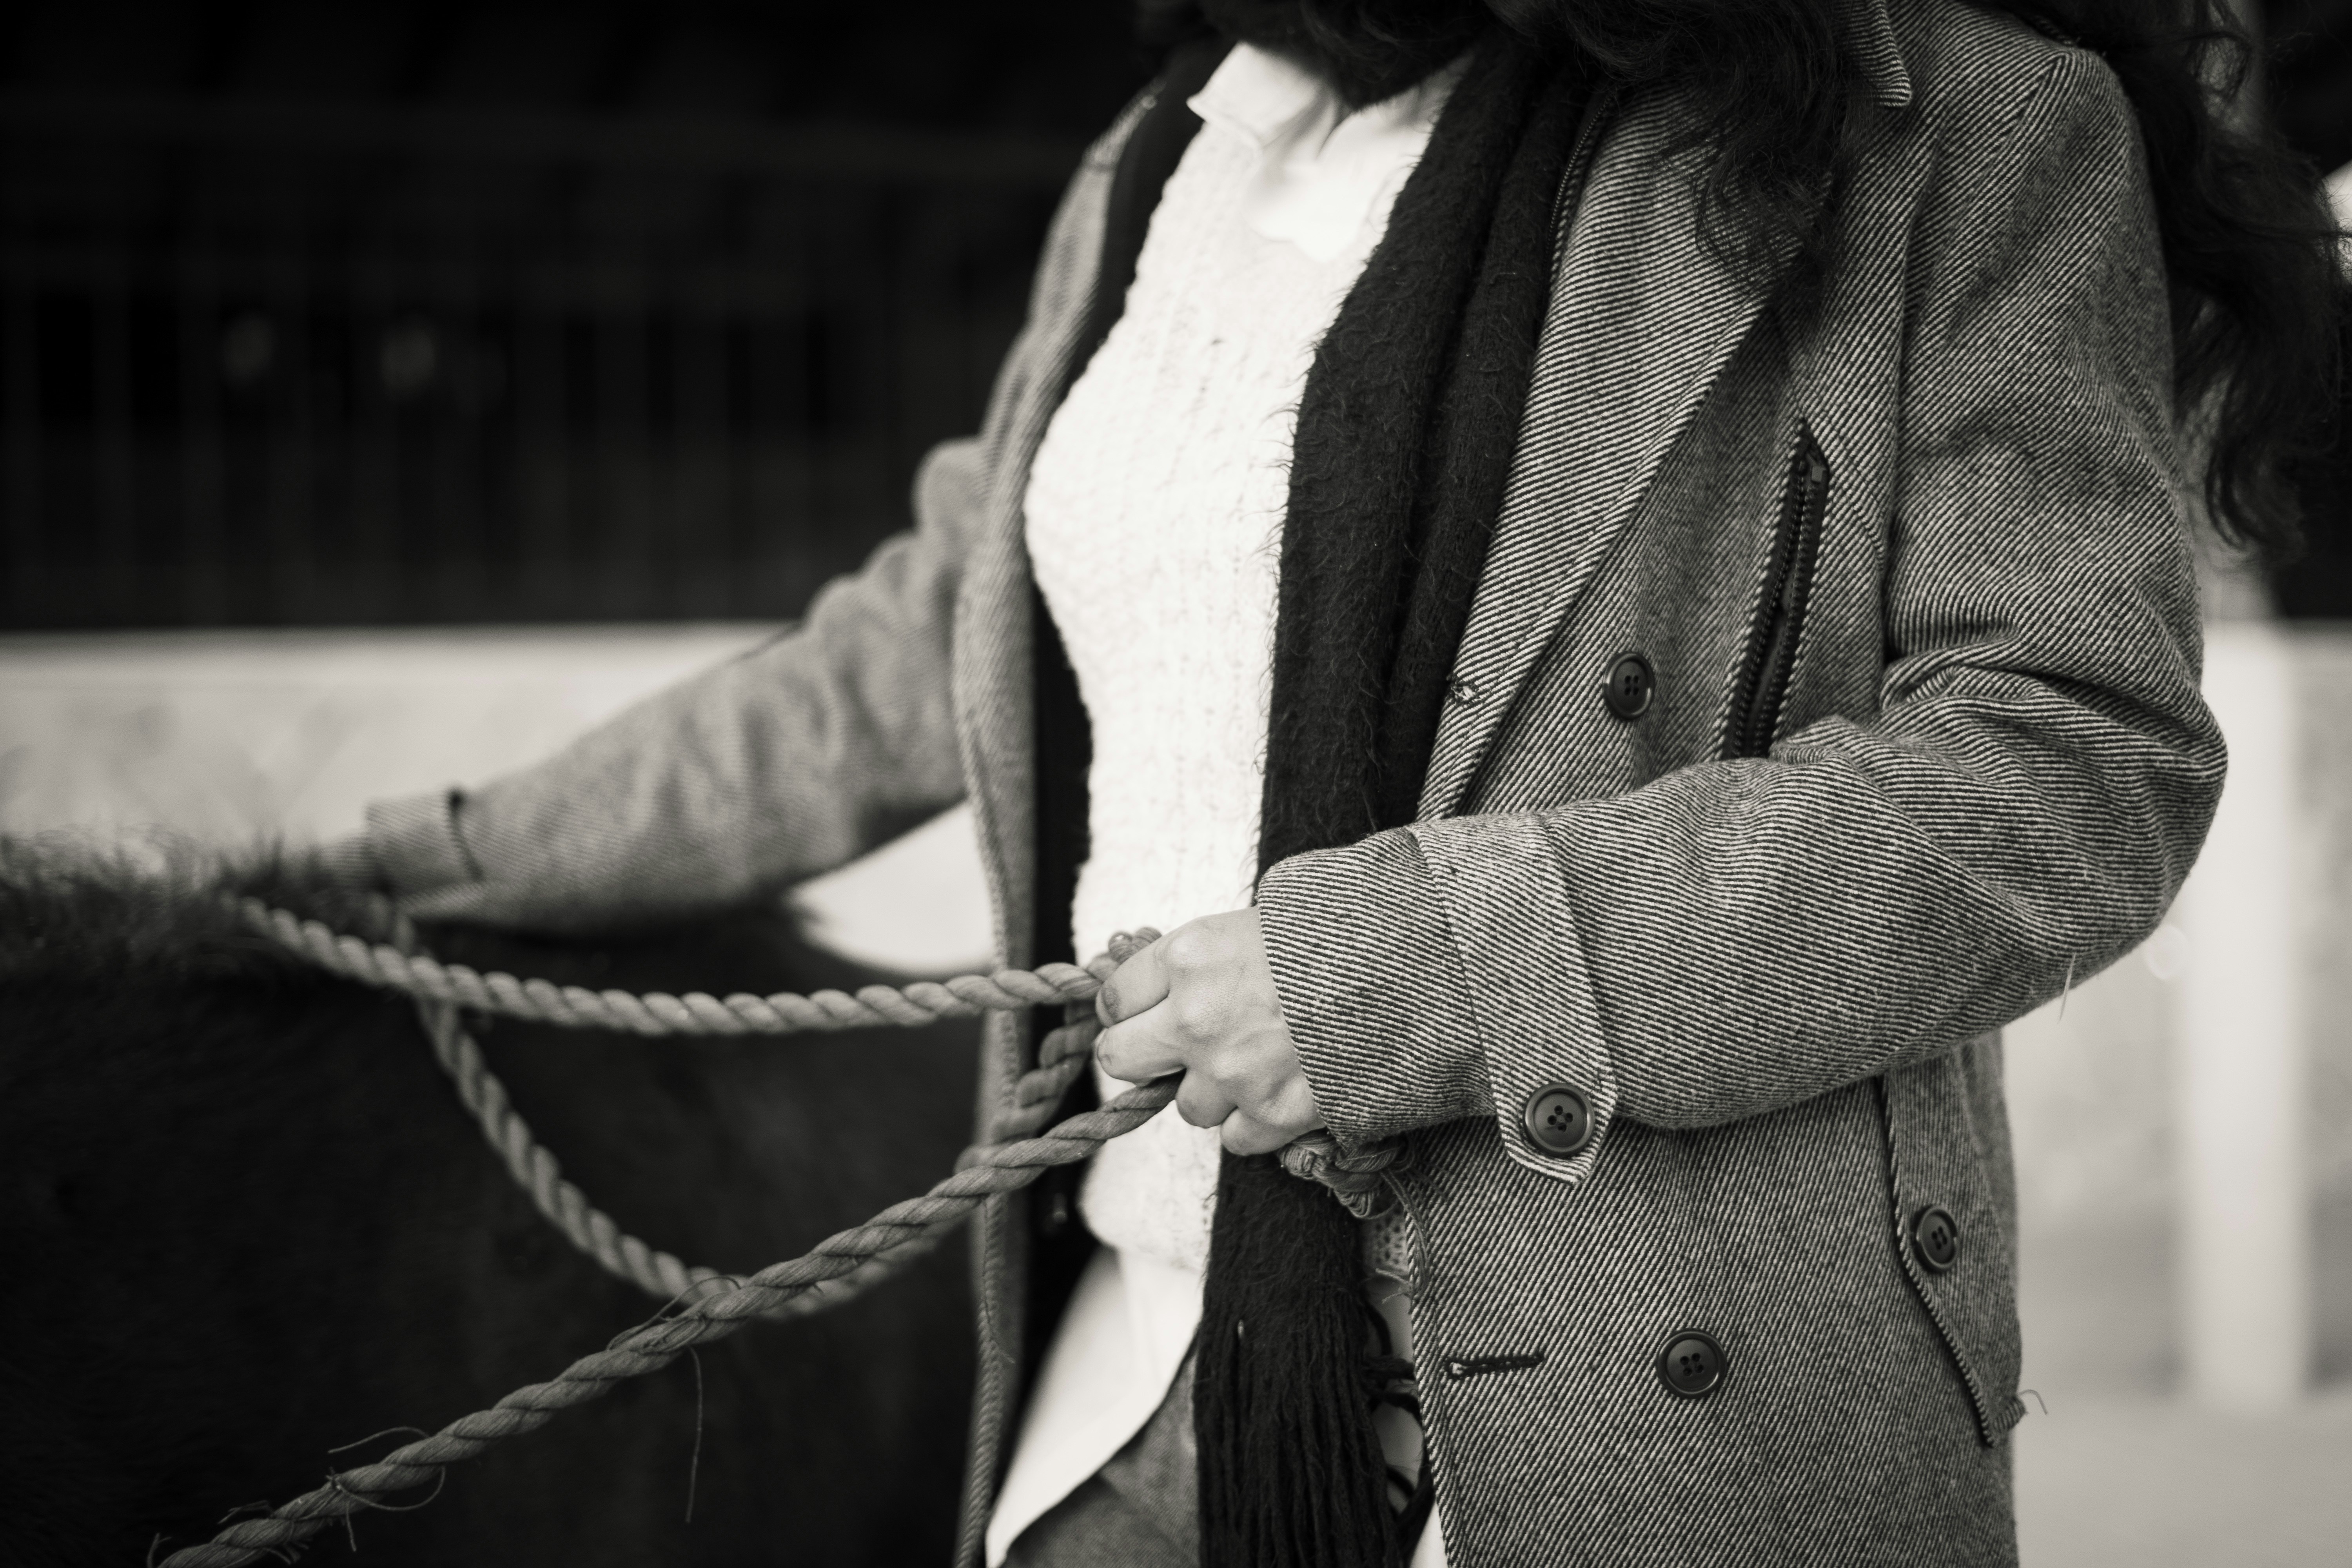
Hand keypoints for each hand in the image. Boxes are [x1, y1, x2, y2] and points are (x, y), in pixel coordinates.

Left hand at [1091, 909, 1324, 1155]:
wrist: (1414, 971)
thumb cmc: (1341, 933)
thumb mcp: (1257, 921)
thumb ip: (1204, 959)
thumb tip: (1167, 988)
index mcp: (1188, 957)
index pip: (1114, 997)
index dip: (1133, 1005)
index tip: (1153, 1007)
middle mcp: (1196, 1019)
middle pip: (1121, 1058)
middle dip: (1146, 1055)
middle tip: (1177, 1049)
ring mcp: (1232, 1073)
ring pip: (1187, 1106)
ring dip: (1215, 1091)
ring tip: (1258, 1063)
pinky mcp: (1272, 1114)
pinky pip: (1235, 1138)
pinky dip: (1256, 1122)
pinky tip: (1284, 1090)